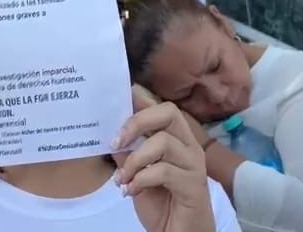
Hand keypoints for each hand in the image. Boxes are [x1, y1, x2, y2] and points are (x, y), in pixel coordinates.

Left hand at [113, 86, 214, 231]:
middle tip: (117, 141)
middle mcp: (189, 146)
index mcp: (177, 139)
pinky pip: (163, 171)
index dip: (140, 99)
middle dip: (137, 122)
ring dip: (135, 160)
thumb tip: (107, 131)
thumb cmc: (161, 203)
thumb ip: (126, 152)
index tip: (117, 99)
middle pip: (169, 112)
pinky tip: (131, 191)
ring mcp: (194, 165)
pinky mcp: (194, 186)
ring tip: (123, 178)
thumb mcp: (135, 173)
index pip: (162, 107)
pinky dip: (141, 179)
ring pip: (163, 142)